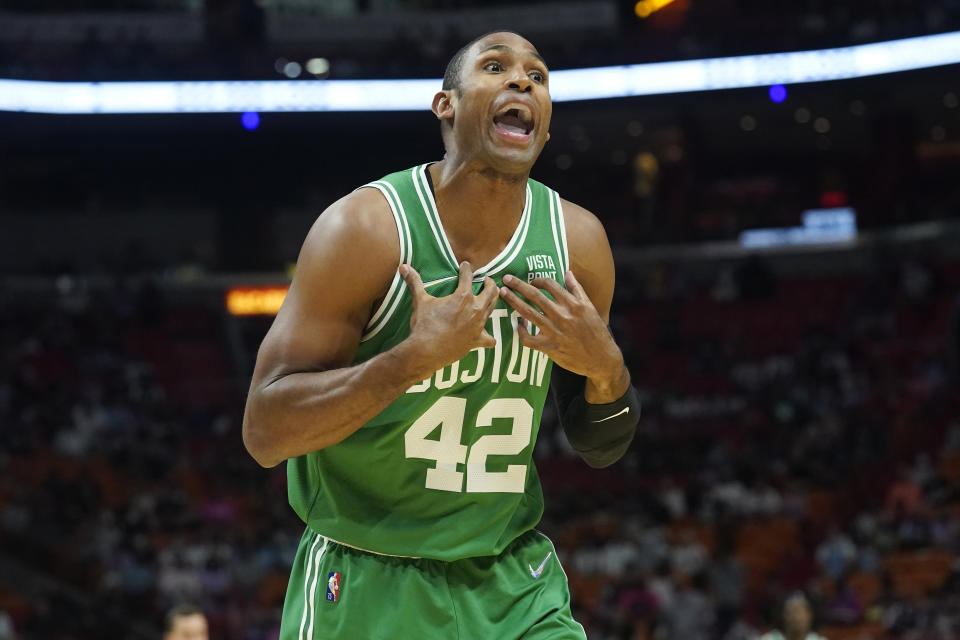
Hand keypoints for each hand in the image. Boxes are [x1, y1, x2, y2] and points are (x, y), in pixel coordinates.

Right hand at [400, 261, 498, 374]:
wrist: (426, 350)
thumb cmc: (424, 325)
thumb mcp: (420, 301)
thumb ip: (415, 283)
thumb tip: (404, 267)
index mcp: (463, 296)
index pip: (467, 276)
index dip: (466, 269)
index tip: (465, 265)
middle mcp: (475, 309)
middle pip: (490, 291)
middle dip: (489, 283)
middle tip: (486, 281)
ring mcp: (478, 325)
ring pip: (492, 309)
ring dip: (492, 301)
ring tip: (489, 299)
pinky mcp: (477, 340)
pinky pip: (489, 339)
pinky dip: (489, 338)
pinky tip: (487, 336)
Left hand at [499, 270, 627, 398]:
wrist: (602, 359)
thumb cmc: (596, 332)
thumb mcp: (590, 308)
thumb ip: (577, 289)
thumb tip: (567, 272)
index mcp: (574, 304)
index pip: (550, 285)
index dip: (537, 279)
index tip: (531, 280)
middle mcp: (563, 316)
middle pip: (535, 295)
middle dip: (518, 285)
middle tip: (506, 278)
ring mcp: (555, 332)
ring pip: (528, 313)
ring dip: (514, 301)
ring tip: (503, 293)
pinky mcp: (550, 348)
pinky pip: (528, 339)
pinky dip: (520, 331)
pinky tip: (518, 324)